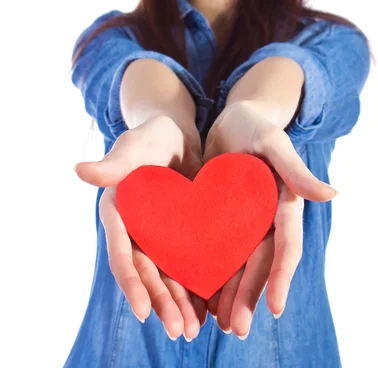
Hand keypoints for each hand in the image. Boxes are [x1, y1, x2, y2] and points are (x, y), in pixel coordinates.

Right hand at [74, 115, 207, 340]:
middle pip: (147, 272)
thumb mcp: (134, 148)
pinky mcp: (180, 233)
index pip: (122, 253)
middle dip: (161, 303)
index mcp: (119, 215)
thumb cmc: (150, 136)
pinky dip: (196, 285)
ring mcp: (158, 234)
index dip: (131, 283)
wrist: (177, 133)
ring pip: (167, 274)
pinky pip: (186, 263)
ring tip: (194, 330)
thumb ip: (112, 164)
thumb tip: (78, 171)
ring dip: (178, 303)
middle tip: (179, 331)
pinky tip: (210, 307)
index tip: (143, 311)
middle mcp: (136, 230)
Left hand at [202, 101, 337, 338]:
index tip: (274, 307)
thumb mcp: (273, 144)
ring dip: (231, 293)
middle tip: (237, 329)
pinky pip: (218, 250)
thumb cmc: (255, 127)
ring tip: (220, 323)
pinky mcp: (222, 219)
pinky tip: (199, 295)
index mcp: (283, 205)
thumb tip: (333, 195)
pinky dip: (212, 272)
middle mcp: (266, 219)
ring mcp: (244, 222)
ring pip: (239, 264)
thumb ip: (296, 170)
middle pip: (259, 263)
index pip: (285, 246)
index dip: (280, 276)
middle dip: (249, 296)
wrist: (230, 121)